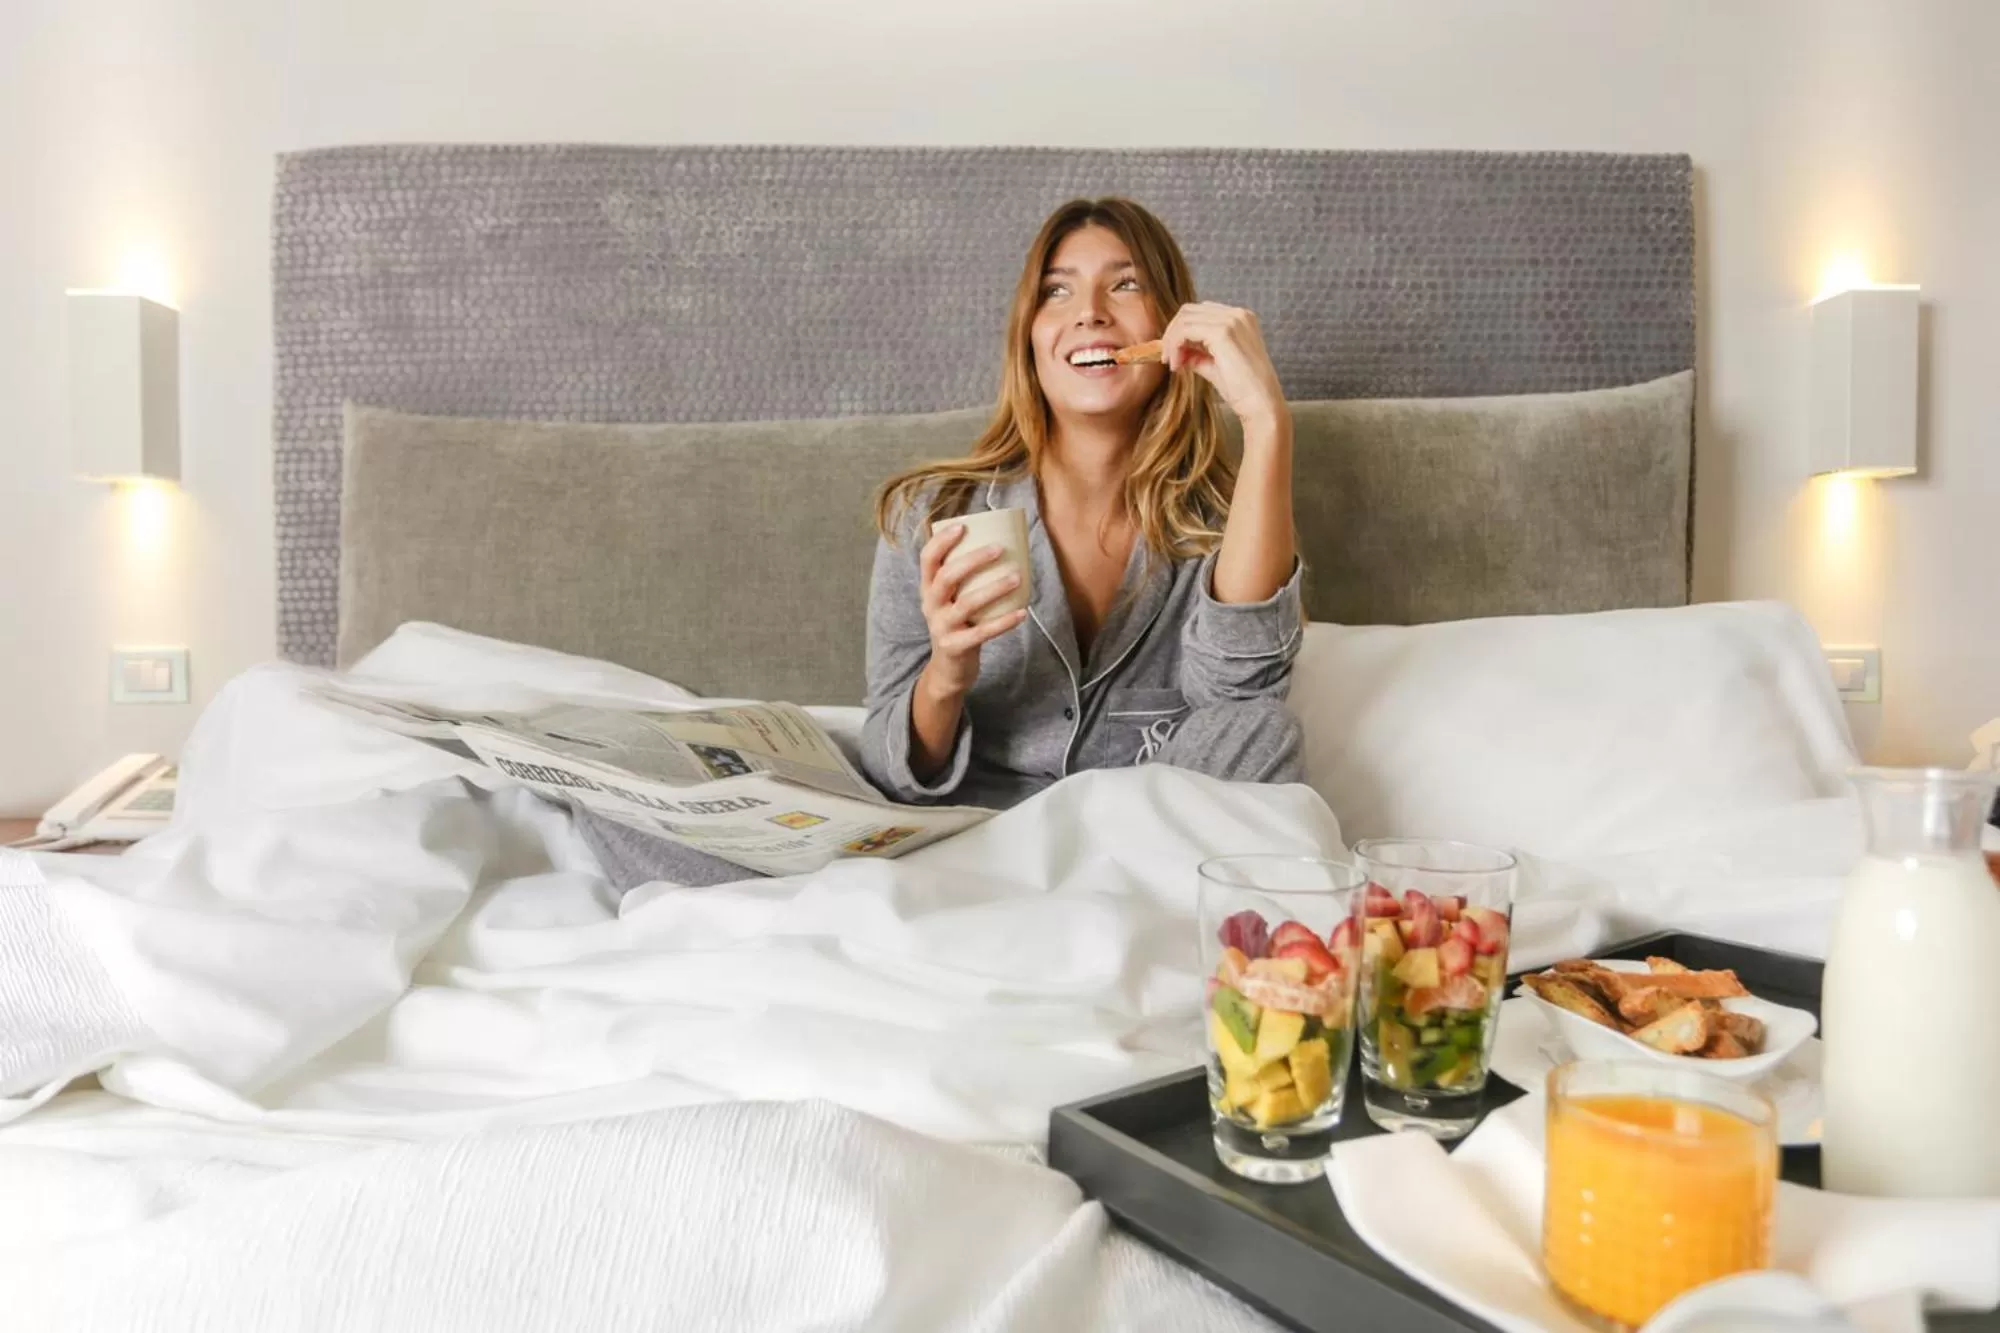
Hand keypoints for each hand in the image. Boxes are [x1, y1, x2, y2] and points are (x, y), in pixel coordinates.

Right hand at [917, 522, 1028, 698]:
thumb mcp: (952, 600)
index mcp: (928, 588)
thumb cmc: (958, 624)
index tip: (963, 526)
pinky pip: (982, 632)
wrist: (949, 669)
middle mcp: (930, 605)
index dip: (942, 541)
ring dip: (994, 588)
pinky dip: (1003, 622)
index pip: (927, 559)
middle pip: (947, 576)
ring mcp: (941, 626)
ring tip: (1016, 577)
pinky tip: (1022, 613)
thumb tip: (1003, 543)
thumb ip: (966, 578)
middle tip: (1000, 549)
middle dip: (973, 560)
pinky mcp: (955, 646)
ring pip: (967, 604)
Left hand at [1159, 302, 1287, 429]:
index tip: (1173, 355)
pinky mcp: (1223, 332)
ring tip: (1173, 364)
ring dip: (1171, 341)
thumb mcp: (1214, 366)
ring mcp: (1231, 321)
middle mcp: (1238, 314)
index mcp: (1240, 318)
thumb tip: (1177, 350)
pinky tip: (1176, 365)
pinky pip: (1185, 330)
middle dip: (1172, 333)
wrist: (1261, 404)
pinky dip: (1175, 346)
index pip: (1200, 313)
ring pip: (1185, 319)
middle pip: (1189, 311)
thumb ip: (1197, 354)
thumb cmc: (1243, 390)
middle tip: (1167, 359)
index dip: (1181, 331)